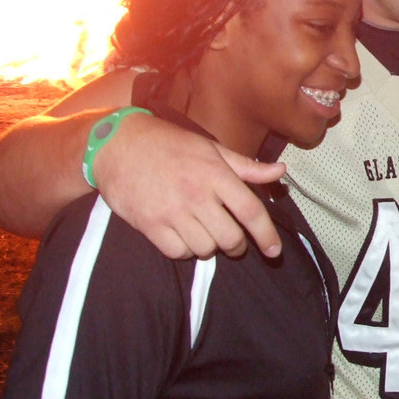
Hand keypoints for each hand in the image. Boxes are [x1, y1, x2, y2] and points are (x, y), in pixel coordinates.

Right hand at [93, 114, 284, 258]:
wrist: (117, 145)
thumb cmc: (169, 145)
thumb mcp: (211, 149)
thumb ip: (246, 167)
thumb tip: (280, 171)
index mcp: (216, 174)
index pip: (250, 211)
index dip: (266, 235)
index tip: (273, 250)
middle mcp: (196, 195)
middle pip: (230, 238)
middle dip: (236, 245)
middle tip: (232, 239)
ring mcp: (171, 211)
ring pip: (206, 249)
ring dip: (210, 246)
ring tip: (204, 232)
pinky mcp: (149, 225)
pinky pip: (179, 253)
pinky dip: (185, 250)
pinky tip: (183, 235)